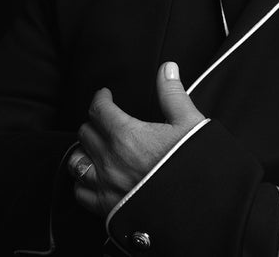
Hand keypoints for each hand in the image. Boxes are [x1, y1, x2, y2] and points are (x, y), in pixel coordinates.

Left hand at [67, 61, 205, 216]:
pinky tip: (92, 178)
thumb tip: (167, 68)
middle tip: (105, 121)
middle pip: (85, 133)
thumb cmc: (195, 166)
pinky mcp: (107, 210)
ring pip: (76, 162)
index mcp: (126, 135)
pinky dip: (82, 183)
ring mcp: (106, 186)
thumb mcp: (189, 124)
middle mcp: (109, 160)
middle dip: (94, 123)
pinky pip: (80, 193)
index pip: (98, 109)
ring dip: (83, 151)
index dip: (100, 99)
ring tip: (94, 148)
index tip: (105, 96)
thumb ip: (173, 94)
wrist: (202, 209)